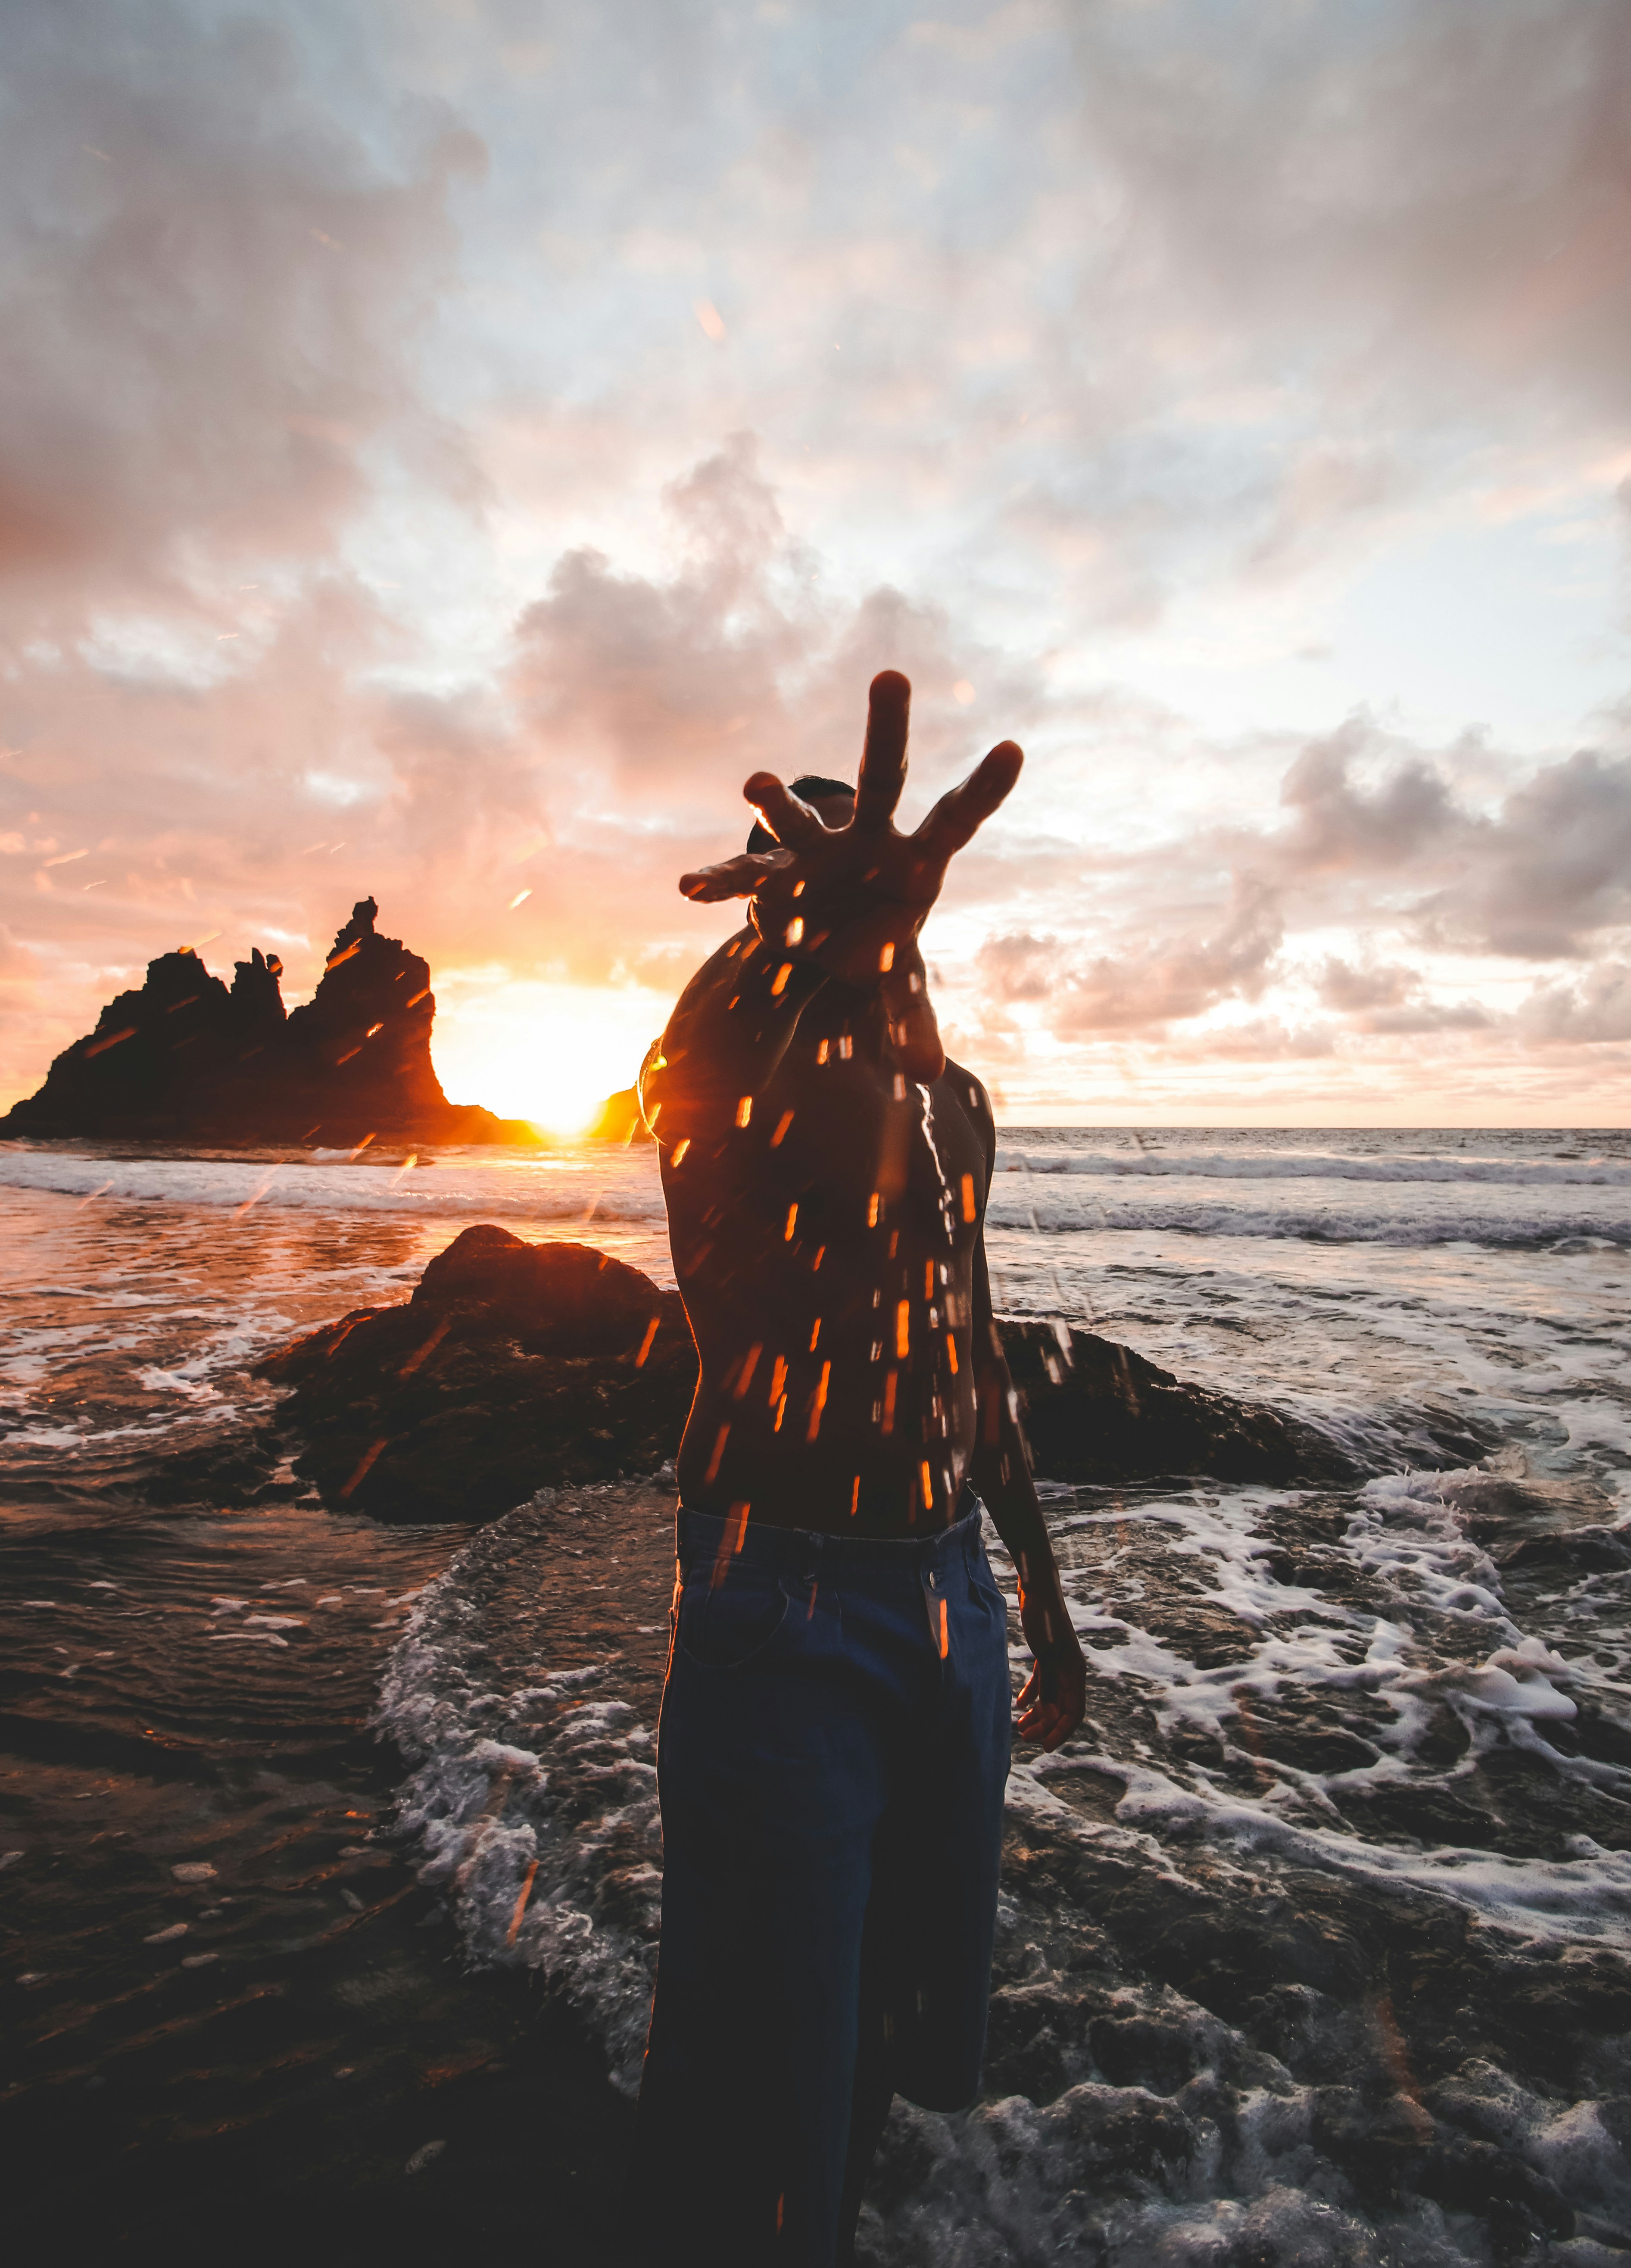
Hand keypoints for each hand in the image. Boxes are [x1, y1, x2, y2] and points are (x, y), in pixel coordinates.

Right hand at [678, 672, 1021, 1080]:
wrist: (823, 937)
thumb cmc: (874, 945)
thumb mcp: (897, 984)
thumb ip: (911, 1018)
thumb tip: (931, 1076)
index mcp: (916, 858)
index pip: (957, 817)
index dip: (985, 788)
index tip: (1015, 747)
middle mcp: (867, 838)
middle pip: (883, 777)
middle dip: (886, 727)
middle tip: (892, 674)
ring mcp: (816, 851)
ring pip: (798, 818)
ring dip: (777, 804)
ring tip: (756, 783)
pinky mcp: (771, 877)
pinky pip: (744, 876)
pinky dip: (720, 882)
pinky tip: (690, 890)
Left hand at [1015, 1602, 1086, 1753]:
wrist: (1037, 1589)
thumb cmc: (1043, 1617)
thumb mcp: (1047, 1654)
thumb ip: (1050, 1684)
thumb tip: (1052, 1716)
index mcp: (1075, 1672)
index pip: (1074, 1713)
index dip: (1062, 1732)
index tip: (1045, 1746)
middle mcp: (1070, 1670)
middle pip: (1062, 1708)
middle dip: (1046, 1726)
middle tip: (1024, 1736)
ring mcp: (1059, 1662)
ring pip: (1052, 1697)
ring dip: (1038, 1714)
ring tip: (1020, 1727)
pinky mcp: (1046, 1655)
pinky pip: (1043, 1683)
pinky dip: (1033, 1695)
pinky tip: (1020, 1704)